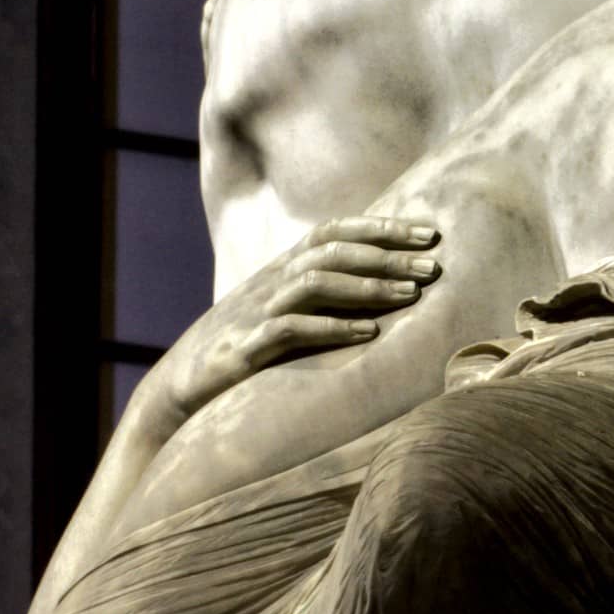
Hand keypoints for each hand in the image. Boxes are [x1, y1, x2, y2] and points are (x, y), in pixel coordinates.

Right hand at [142, 217, 441, 430]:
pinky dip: (333, 329)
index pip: (333, 232)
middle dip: (387, 256)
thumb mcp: (280, 311)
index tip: (428, 234)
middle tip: (433, 267)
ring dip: (367, 288)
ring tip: (410, 297)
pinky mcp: (245, 349)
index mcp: (281, 269)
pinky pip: (291, 330)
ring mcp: (257, 313)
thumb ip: (320, 295)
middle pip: (332, 253)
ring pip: (315, 284)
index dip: (380, 227)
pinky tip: (369, 335)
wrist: (180, 387)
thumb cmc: (243, 349)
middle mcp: (271, 282)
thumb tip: (381, 285)